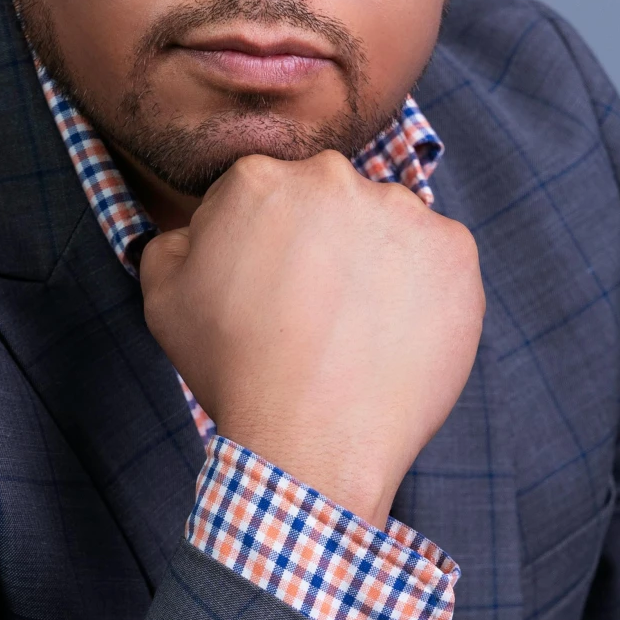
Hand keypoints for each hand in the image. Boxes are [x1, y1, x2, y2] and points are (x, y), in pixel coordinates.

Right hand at [139, 151, 483, 526]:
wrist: (312, 441)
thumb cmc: (235, 374)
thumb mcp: (164, 301)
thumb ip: (172, 243)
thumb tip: (196, 232)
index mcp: (258, 179)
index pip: (266, 197)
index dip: (266, 247)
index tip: (271, 291)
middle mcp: (333, 178)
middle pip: (330, 204)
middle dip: (324, 246)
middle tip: (316, 313)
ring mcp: (402, 211)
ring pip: (389, 229)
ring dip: (377, 264)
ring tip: (357, 331)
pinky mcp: (455, 251)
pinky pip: (439, 261)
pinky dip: (424, 293)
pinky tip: (395, 336)